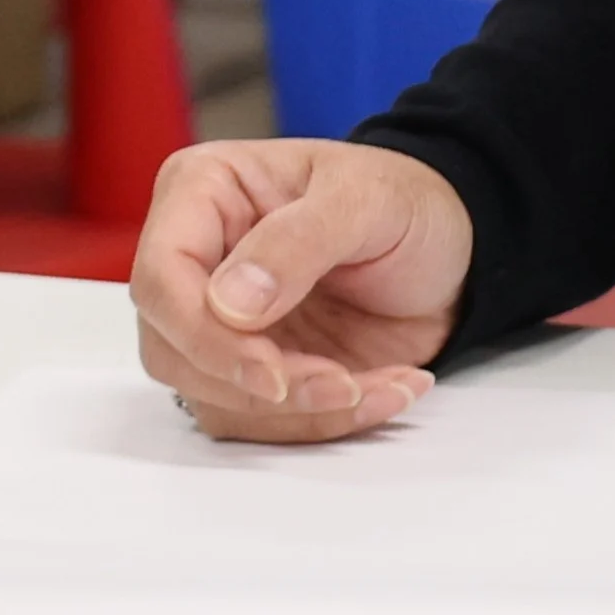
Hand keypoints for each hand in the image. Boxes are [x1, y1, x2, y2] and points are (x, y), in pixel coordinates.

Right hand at [132, 138, 473, 441]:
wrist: (453, 249)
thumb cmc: (406, 202)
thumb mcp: (365, 200)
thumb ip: (296, 242)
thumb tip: (227, 304)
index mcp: (202, 192)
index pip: (161, 278)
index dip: (205, 336)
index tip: (273, 373)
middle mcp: (197, 258)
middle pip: (171, 349)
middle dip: (257, 385)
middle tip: (342, 382)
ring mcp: (220, 319)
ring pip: (211, 397)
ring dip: (298, 412)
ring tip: (381, 384)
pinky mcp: (253, 367)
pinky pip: (259, 421)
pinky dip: (323, 422)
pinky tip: (384, 390)